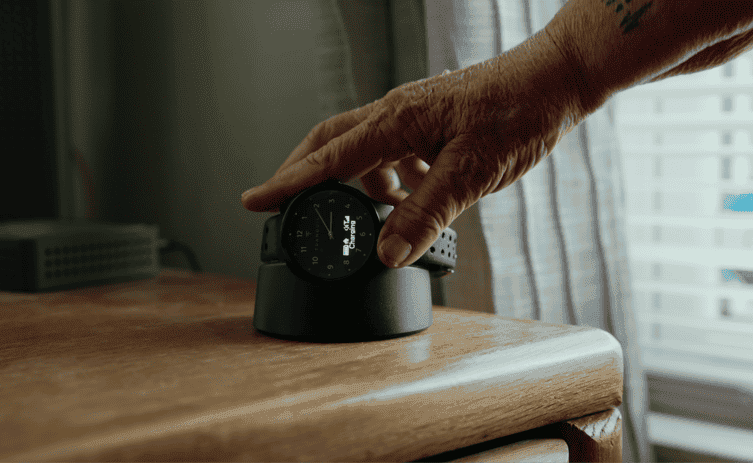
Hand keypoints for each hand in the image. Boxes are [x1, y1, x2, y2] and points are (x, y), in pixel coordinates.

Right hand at [241, 28, 588, 268]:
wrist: (554, 82)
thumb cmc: (518, 114)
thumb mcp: (471, 173)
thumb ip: (426, 213)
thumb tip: (388, 252)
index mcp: (398, 120)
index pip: (329, 157)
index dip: (289, 183)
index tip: (254, 201)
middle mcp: (397, 113)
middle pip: (331, 144)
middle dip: (304, 177)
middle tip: (287, 210)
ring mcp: (412, 117)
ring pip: (363, 151)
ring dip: (356, 185)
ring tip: (369, 219)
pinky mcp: (429, 124)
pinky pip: (393, 153)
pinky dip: (390, 181)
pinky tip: (410, 199)